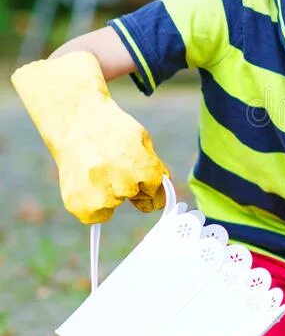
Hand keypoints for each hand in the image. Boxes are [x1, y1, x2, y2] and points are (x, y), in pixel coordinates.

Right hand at [12, 51, 167, 223]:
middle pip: (135, 195)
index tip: (138, 170)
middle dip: (130, 183)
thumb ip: (154, 170)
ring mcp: (98, 195)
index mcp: (142, 168)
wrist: (76, 120)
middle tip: (113, 163)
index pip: (155, 188)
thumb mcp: (142, 142)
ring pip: (114, 204)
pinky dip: (93, 205)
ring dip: (110, 193)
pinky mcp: (78, 204)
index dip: (148, 179)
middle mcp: (121, 184)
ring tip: (97, 169)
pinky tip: (88, 183)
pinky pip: (94, 215)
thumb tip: (158, 200)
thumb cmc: (113, 130)